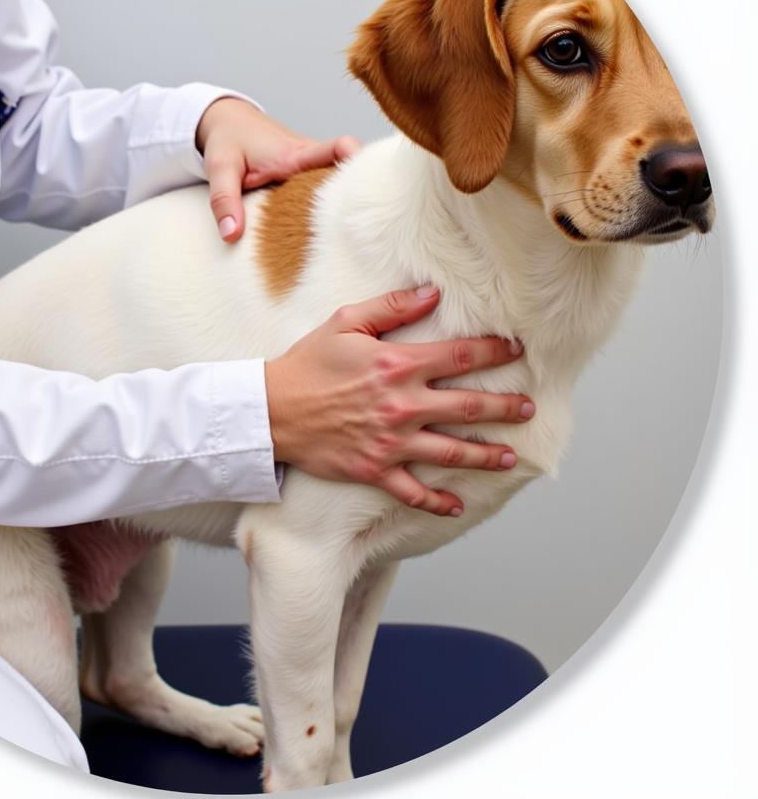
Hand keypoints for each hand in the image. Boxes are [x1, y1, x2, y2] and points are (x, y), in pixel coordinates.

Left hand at [195, 97, 360, 241]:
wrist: (230, 120)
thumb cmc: (228, 139)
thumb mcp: (219, 168)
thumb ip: (224, 201)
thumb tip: (232, 236)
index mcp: (294, 155)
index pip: (335, 150)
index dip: (355, 161)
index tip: (369, 180)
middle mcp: (311, 160)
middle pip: (348, 177)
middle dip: (360, 200)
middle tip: (367, 231)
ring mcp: (313, 169)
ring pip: (339, 187)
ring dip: (345, 207)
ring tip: (355, 241)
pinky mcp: (309, 176)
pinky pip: (327, 191)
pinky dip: (330, 208)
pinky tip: (329, 235)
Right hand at [264, 286, 534, 516]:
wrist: (270, 411)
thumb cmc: (306, 364)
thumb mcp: (345, 322)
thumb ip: (392, 306)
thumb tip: (432, 293)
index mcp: (397, 365)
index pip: (460, 357)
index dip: (494, 352)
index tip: (517, 350)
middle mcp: (402, 405)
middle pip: (468, 408)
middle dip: (505, 407)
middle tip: (528, 408)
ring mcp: (391, 442)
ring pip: (452, 452)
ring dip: (486, 454)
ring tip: (510, 456)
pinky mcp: (375, 470)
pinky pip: (413, 492)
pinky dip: (437, 502)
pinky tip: (457, 505)